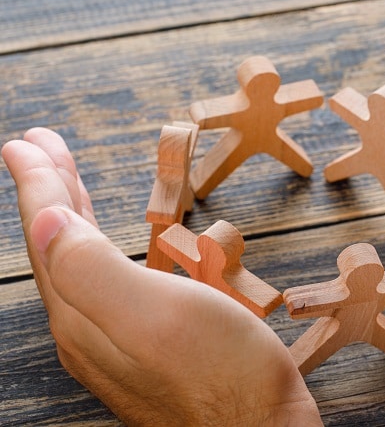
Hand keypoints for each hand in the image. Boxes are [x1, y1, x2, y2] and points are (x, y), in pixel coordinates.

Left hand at [2, 128, 320, 425]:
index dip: (38, 184)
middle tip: (40, 147)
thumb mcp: (157, 316)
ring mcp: (113, 338)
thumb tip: (44, 220)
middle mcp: (87, 327)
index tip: (25, 143)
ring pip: (79, 260)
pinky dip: (101, 244)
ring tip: (68, 179)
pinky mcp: (141, 343)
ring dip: (72, 212)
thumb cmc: (223, 375)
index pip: (49, 234)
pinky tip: (110, 240)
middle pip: (57, 244)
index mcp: (83, 313)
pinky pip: (105, 278)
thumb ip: (92, 271)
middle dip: (50, 190)